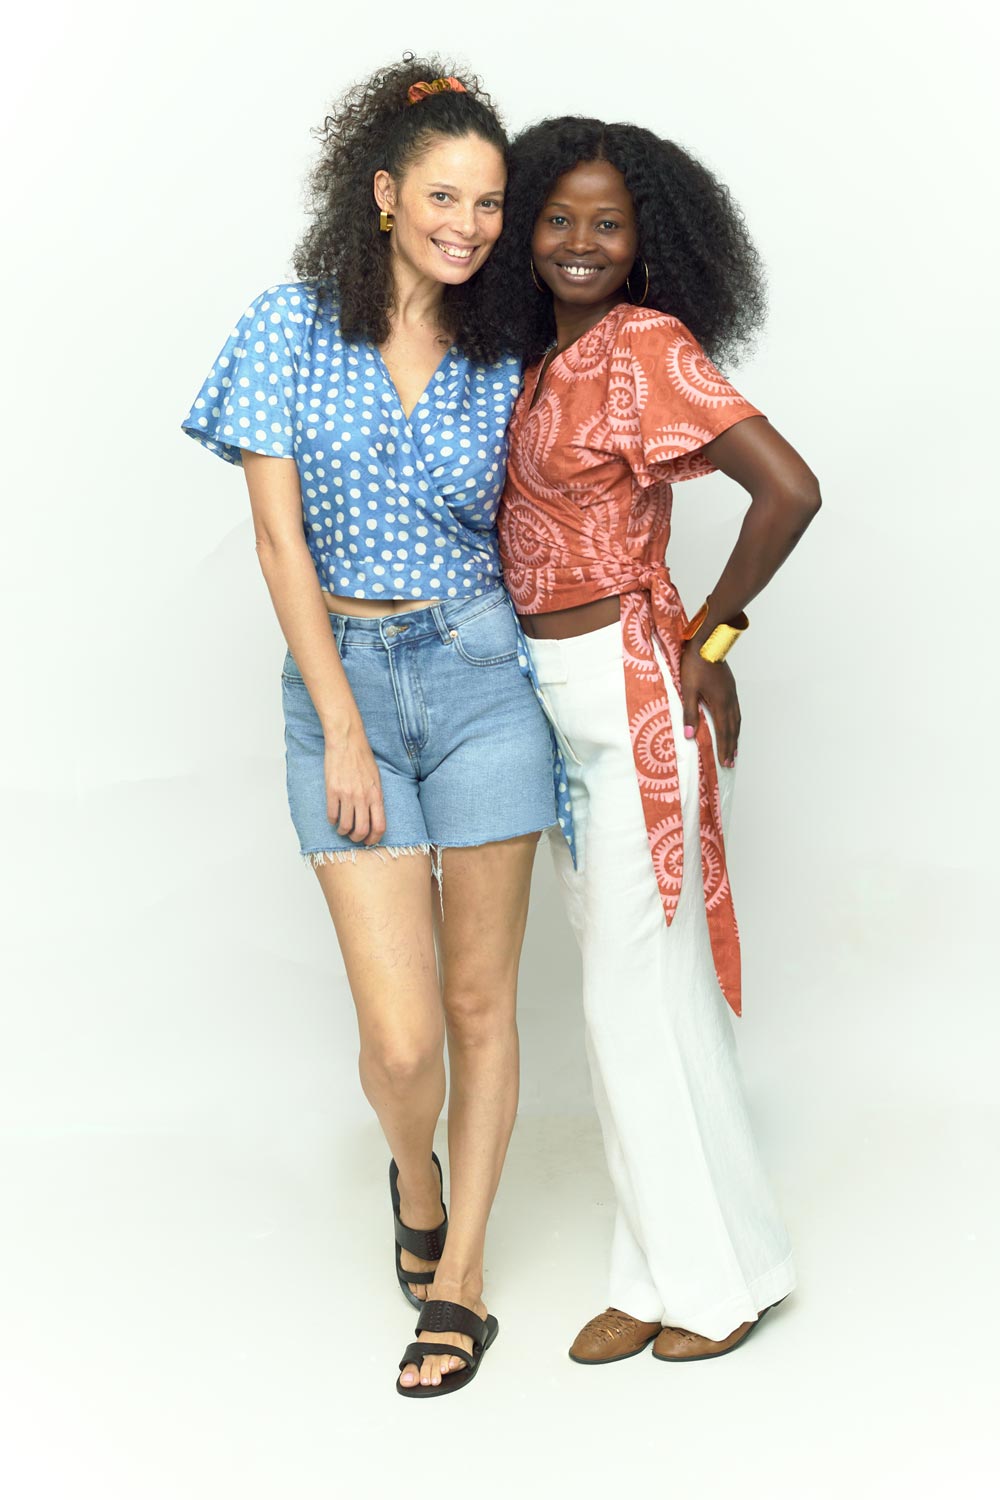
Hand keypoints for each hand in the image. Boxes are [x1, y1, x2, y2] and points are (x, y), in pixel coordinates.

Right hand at [323, 725, 385, 843]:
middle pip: (361, 830)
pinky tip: (332, 818)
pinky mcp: (332, 790)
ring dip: (342, 831)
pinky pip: (332, 814)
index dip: (374, 838)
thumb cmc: (363, 758)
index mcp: (376, 795)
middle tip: (353, 837)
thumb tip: (374, 815)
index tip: (368, 841)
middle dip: (357, 838)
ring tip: (341, 829)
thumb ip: (376, 797)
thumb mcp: (377, 778)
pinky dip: (332, 820)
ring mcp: (347, 795)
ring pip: (345, 825)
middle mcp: (363, 797)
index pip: (379, 826)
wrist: (347, 741)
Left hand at [680, 643, 739, 768]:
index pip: (722, 732)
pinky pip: (736, 710)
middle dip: (731, 747)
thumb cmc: (695, 664)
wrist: (708, 642)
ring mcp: (732, 693)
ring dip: (736, 736)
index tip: (725, 762)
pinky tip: (733, 724)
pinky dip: (736, 723)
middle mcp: (729, 700)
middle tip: (731, 762)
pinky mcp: (730, 687)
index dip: (723, 748)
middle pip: (732, 729)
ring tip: (735, 748)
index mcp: (720, 703)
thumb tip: (689, 735)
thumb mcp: (688, 689)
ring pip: (737, 720)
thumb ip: (689, 713)